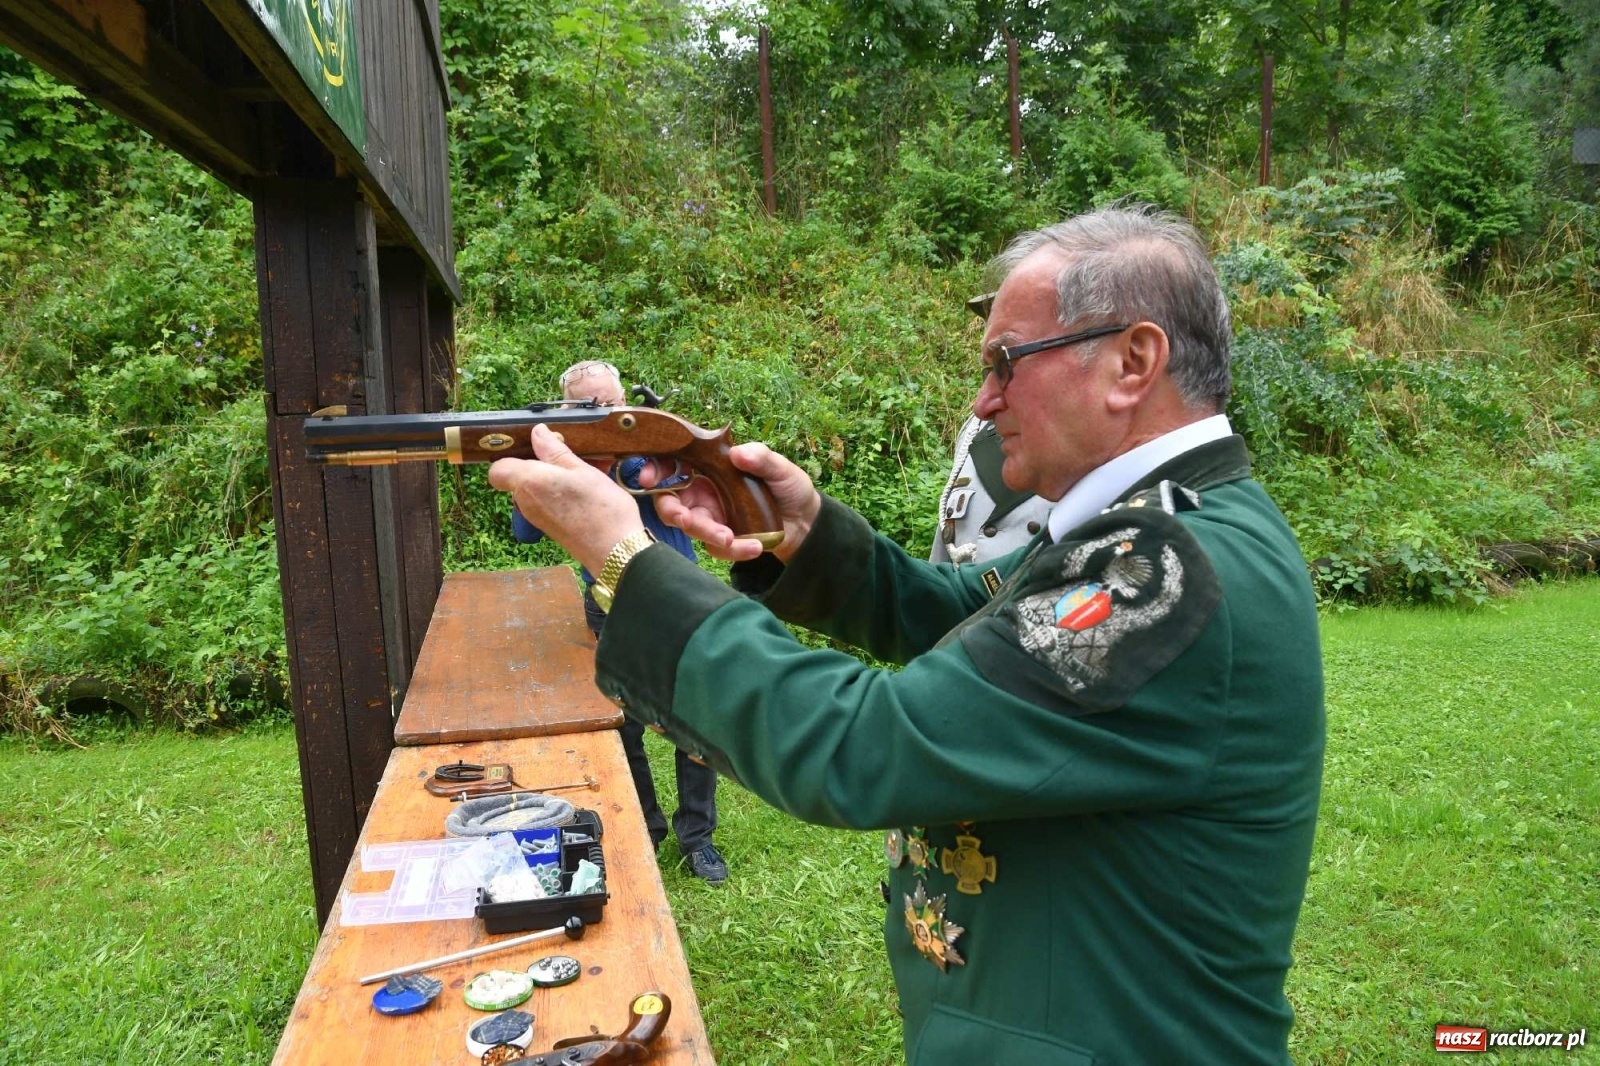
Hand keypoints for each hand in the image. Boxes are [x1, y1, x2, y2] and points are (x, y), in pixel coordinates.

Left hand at [487, 425, 644, 574]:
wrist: (615, 551)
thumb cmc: (601, 507)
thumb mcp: (581, 470)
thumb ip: (554, 450)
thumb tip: (537, 432)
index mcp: (529, 481)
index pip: (498, 469)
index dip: (512, 456)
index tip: (535, 448)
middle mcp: (525, 501)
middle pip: (520, 476)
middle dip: (541, 464)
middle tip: (569, 456)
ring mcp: (536, 517)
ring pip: (536, 489)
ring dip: (555, 478)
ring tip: (586, 473)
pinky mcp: (548, 527)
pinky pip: (546, 502)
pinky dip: (560, 494)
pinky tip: (586, 491)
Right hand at [651, 443, 820, 562]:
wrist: (806, 521)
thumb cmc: (789, 487)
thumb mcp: (781, 469)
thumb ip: (761, 459)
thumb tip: (738, 453)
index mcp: (710, 466)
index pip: (673, 463)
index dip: (655, 469)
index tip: (650, 478)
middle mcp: (704, 491)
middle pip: (671, 502)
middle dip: (674, 512)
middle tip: (687, 521)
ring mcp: (711, 517)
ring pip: (692, 528)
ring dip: (708, 534)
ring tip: (732, 539)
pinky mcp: (721, 539)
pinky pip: (715, 547)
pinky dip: (733, 550)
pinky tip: (755, 547)